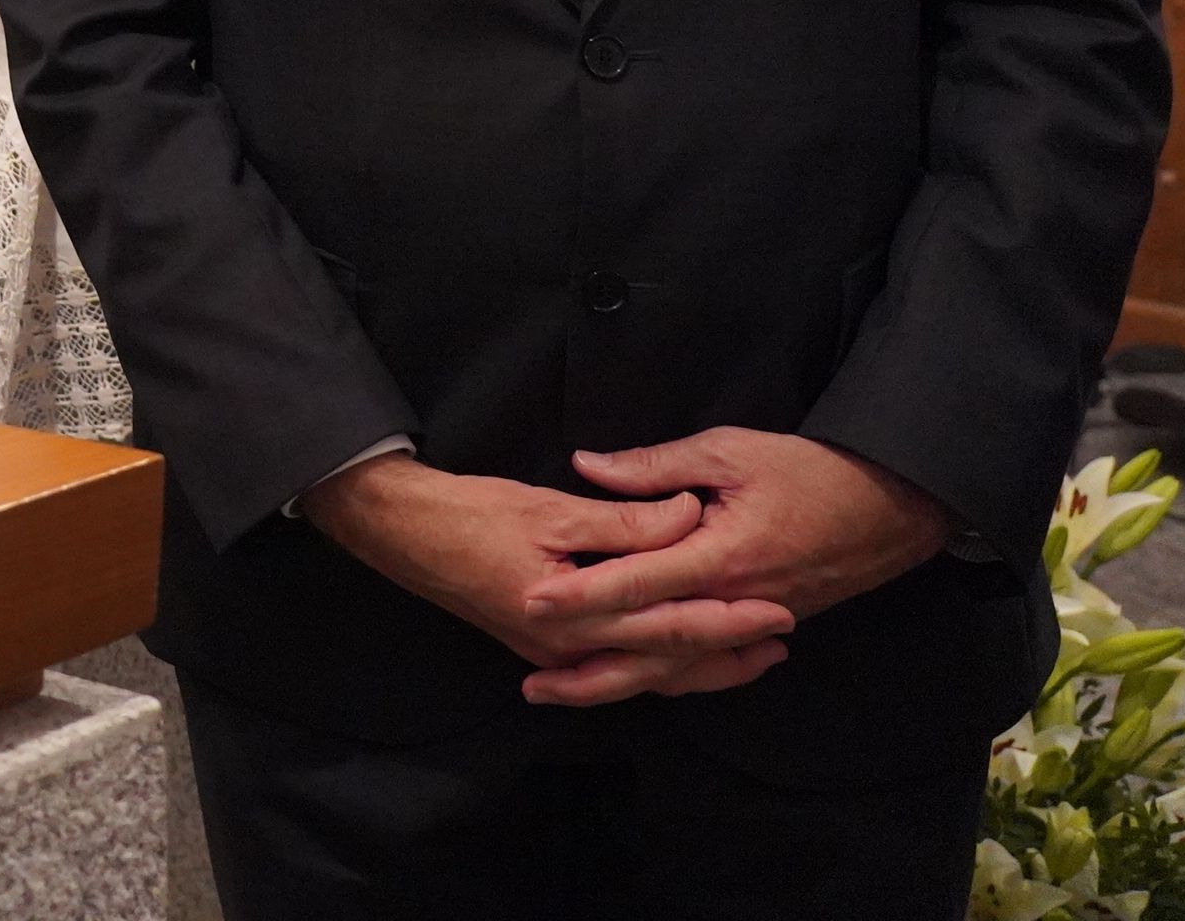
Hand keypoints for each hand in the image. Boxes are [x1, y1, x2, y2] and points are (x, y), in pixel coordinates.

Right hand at [303, 451, 796, 707]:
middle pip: (665, 665)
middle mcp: (570, 649)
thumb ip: (626, 520)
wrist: (403, 533)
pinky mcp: (543, 649)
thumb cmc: (472, 514)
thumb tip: (689, 517)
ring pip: (642, 676)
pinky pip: (615, 670)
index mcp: (577, 616)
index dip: (727, 620)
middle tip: (781, 641)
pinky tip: (675, 662)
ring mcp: (555, 655)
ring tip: (747, 659)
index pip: (671, 625)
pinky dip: (655, 669)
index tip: (775, 610)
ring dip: (698, 670)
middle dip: (728, 656)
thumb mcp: (552, 508)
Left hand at [515, 429, 950, 702]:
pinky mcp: (766, 627)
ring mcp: (752, 621)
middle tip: (532, 683)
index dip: (583, 595)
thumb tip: (587, 465)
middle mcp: (734, 601)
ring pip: (680, 666)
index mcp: (720, 555)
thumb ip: (654, 467)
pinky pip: (709, 662)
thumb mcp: (728, 451)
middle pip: (652, 646)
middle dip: (591, 666)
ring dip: (623, 681)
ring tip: (566, 692)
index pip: (637, 582)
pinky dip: (669, 676)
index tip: (532, 602)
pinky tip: (632, 681)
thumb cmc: (810, 470)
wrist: (893, 505)